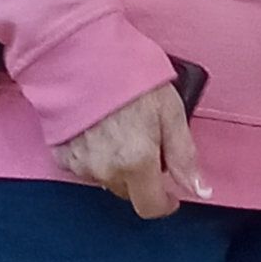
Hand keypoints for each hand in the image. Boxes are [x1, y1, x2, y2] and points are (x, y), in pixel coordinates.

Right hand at [53, 85, 210, 219]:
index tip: (171, 193)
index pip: (151, 206)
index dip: (165, 202)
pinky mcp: (61, 155)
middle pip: (129, 191)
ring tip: (120, 128)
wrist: (80, 54)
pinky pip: (83, 167)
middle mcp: (106, 170)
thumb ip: (185, 156)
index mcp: (136, 162)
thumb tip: (200, 189)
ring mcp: (79, 164)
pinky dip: (94, 156)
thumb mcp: (171, 111)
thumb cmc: (129, 76)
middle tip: (146, 141)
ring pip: (107, 179)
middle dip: (142, 176)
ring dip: (117, 165)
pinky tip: (98, 129)